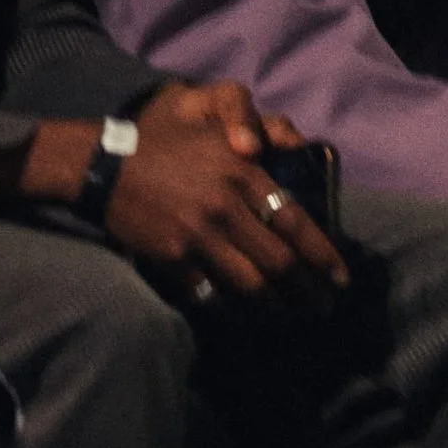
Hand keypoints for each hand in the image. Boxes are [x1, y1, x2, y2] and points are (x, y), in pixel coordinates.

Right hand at [106, 94, 348, 303]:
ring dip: (277, 304)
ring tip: (293, 312)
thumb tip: (300, 164)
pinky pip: (212, 293)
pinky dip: (234, 307)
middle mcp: (226, 207)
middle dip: (308, 289)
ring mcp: (198, 236)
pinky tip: (247, 313)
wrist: (108, 167)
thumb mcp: (218, 134)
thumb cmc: (170, 147)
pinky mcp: (173, 259)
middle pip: (280, 262)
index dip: (323, 254)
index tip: (340, 276)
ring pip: (251, 284)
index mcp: (243, 174)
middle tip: (324, 305)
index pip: (296, 223)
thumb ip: (261, 148)